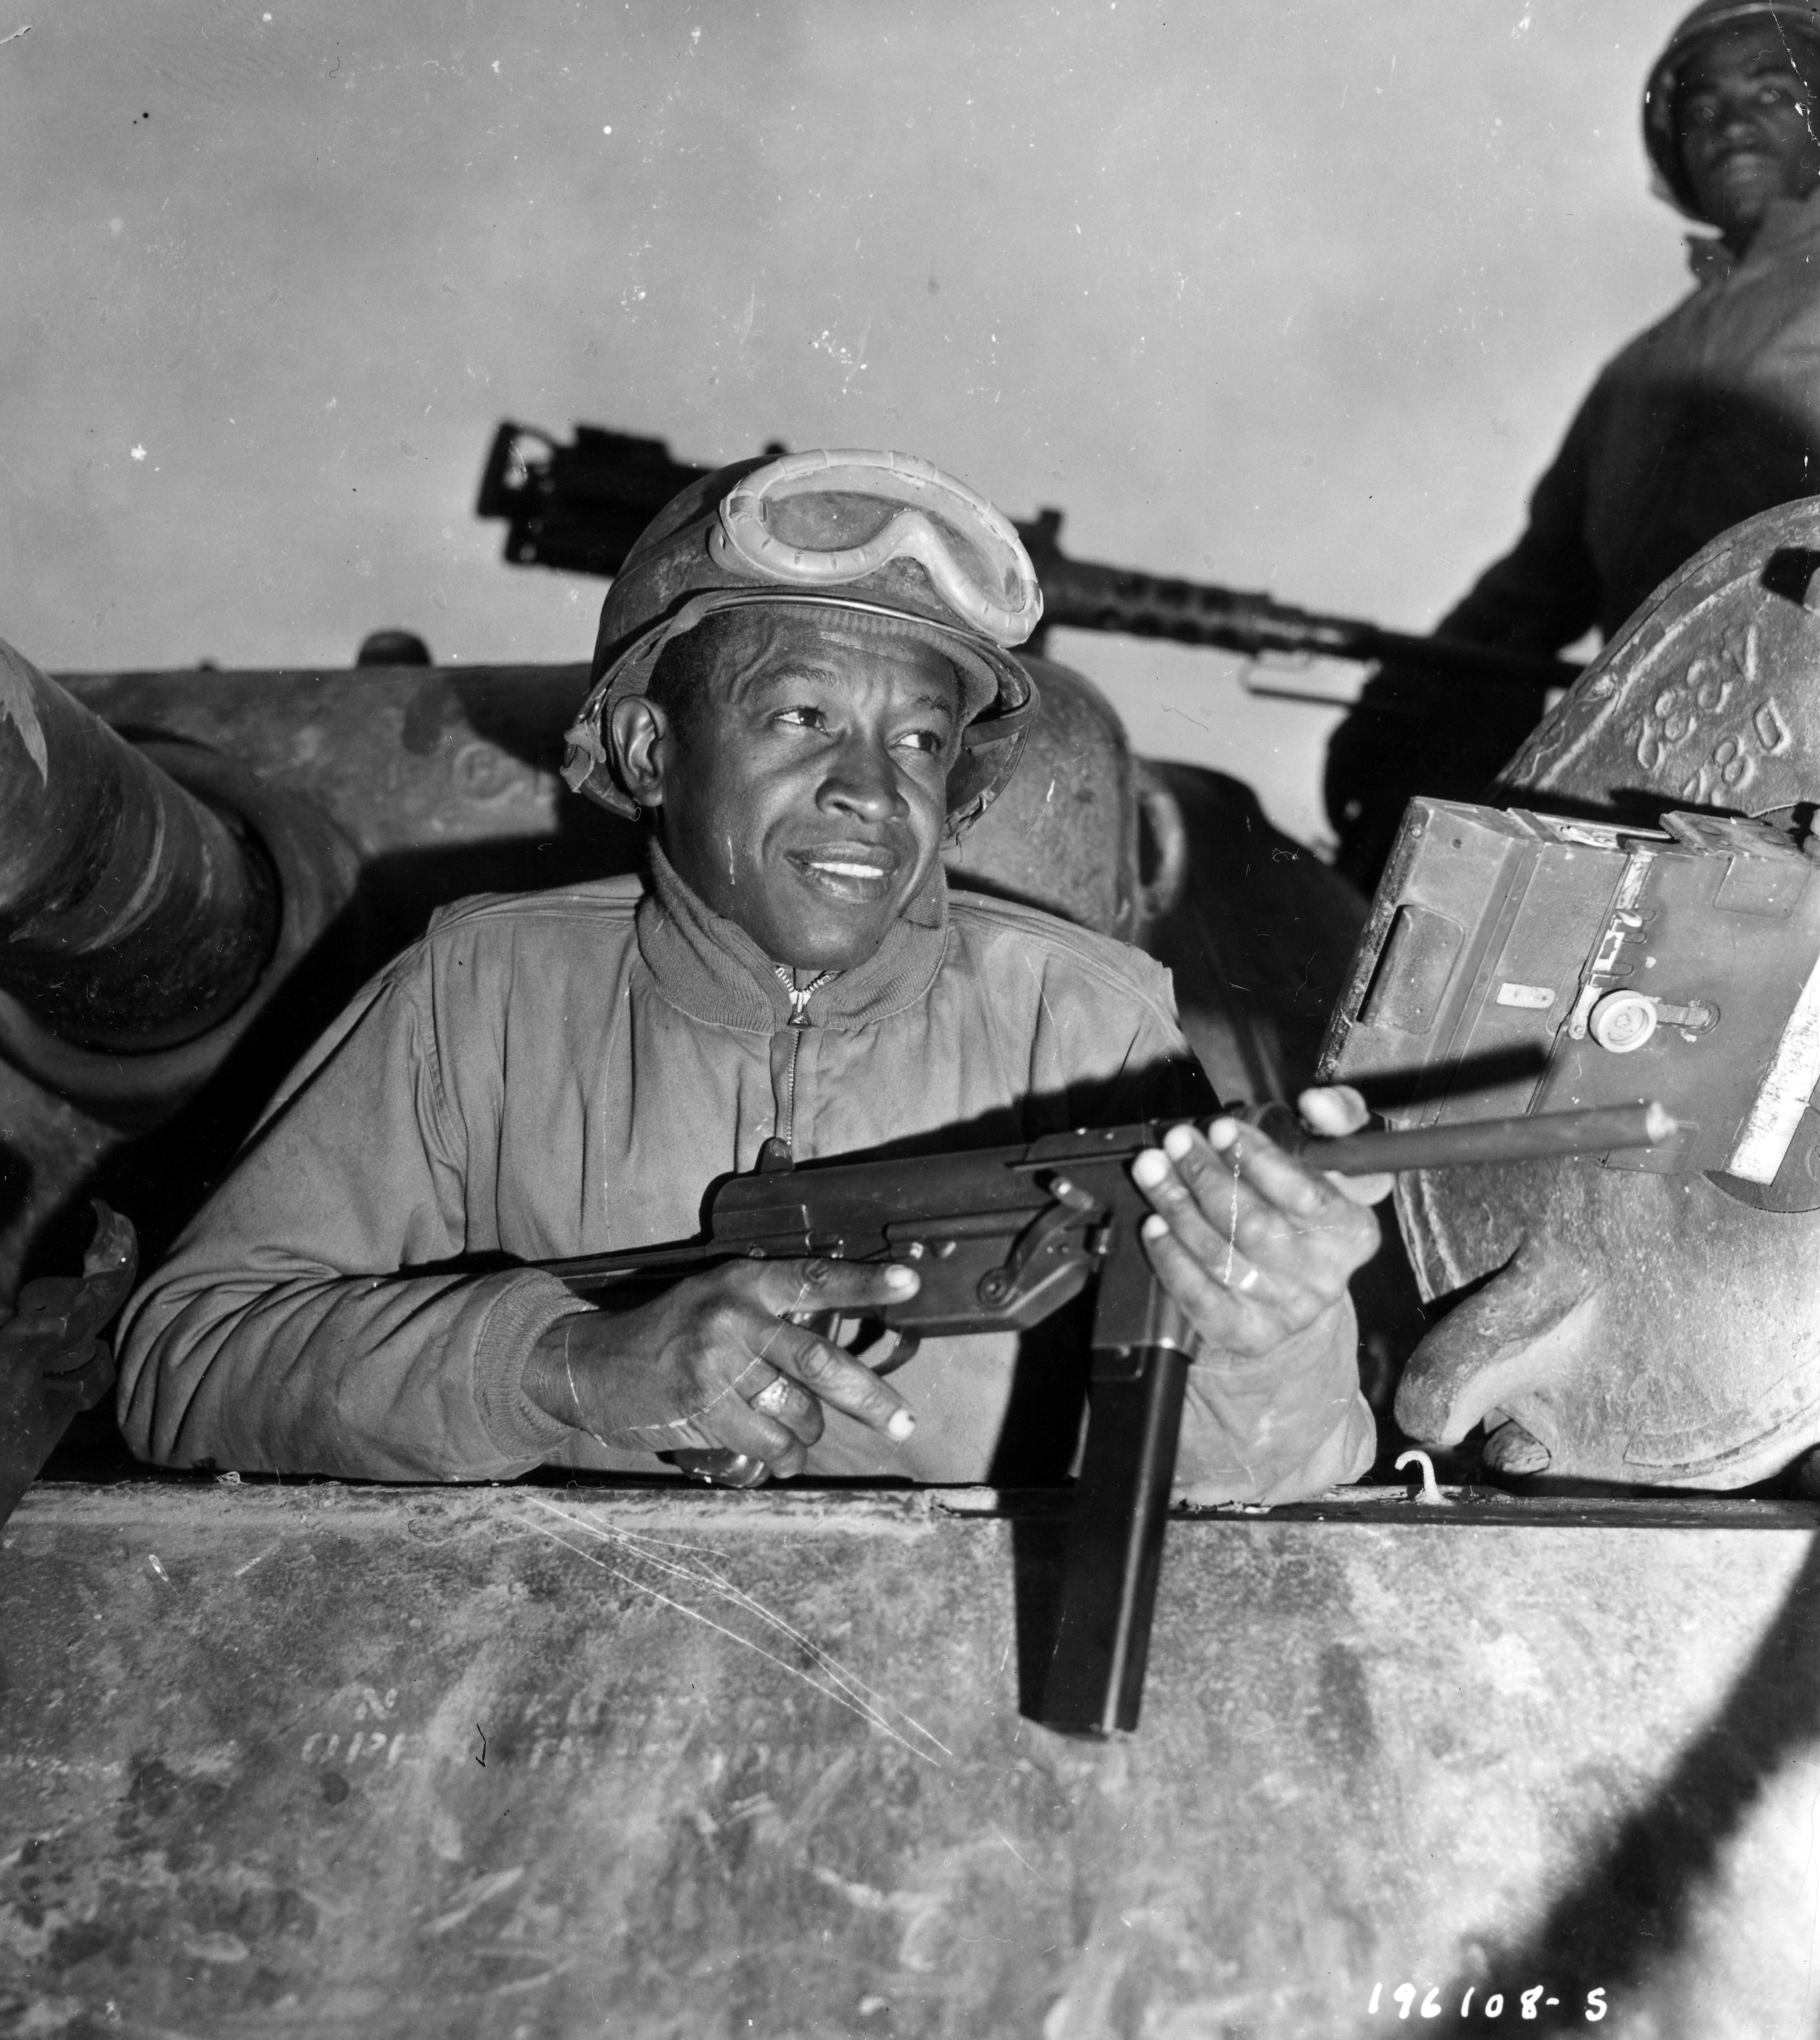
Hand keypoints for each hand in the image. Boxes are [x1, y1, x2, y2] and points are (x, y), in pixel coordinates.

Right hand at [522, 1256, 919, 1478]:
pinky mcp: (703, 1410)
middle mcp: (734, 1319)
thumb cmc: (668, 1331)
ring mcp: (718, 1367)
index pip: (815, 1278)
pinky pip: (769, 1445)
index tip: (910, 1285)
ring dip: (811, 1434)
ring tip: (803, 1436)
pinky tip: (782, 1457)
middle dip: (870, 1397)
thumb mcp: (716, 1297)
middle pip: (820, 1360)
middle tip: (903, 1422)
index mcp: (744, 1282)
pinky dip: (785, 1458)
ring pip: (798, 1413)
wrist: (591, 1363)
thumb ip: (771, 1309)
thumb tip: (836, 1345)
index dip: (865, 1283)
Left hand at [1131, 1085, 1388, 1359]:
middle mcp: (1326, 1275)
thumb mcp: (1327, 1165)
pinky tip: (1154, 1225)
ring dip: (1178, 1206)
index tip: (1222, 1128)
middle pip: (1255, 1224)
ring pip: (1221, 1254)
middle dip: (1206, 1175)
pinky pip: (1201, 1296)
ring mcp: (1287, 1310)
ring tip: (1153, 1170)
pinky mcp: (1250, 1333)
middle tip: (1177, 1141)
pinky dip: (1171, 1257)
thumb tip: (1316, 1103)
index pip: (1308, 1194)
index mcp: (1353, 1231)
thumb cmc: (1303, 1213)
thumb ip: (1334, 1121)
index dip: (1260, 1159)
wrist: (1291, 1294)